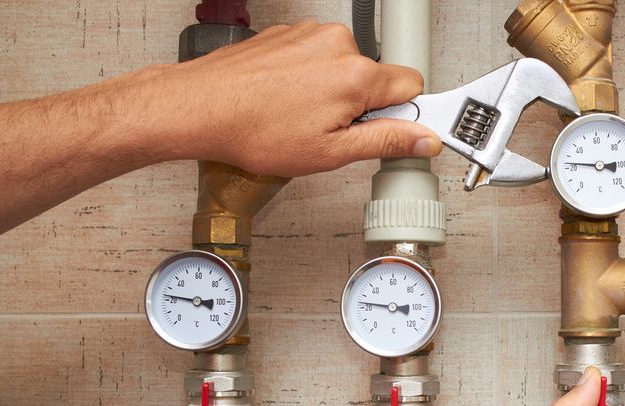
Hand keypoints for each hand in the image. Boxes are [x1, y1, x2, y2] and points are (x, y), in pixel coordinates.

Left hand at [154, 22, 441, 176]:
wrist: (201, 107)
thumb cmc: (254, 130)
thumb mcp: (331, 152)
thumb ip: (386, 142)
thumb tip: (424, 140)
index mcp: (355, 74)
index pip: (412, 86)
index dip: (402, 116)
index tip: (387, 132)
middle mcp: (337, 44)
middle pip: (376, 78)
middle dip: (361, 107)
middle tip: (329, 132)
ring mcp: (310, 34)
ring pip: (345, 68)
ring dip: (332, 93)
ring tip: (299, 117)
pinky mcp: (289, 33)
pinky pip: (317, 58)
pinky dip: (308, 80)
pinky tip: (285, 101)